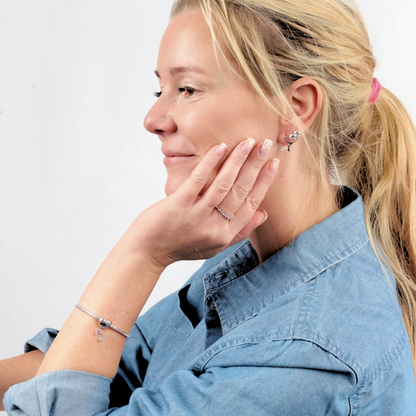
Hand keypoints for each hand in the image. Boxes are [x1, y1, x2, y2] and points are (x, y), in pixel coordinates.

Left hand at [126, 138, 278, 268]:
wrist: (148, 252)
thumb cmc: (181, 247)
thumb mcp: (214, 246)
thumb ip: (239, 232)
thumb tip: (262, 214)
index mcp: (225, 235)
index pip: (251, 204)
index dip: (264, 182)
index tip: (274, 164)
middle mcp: (214, 227)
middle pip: (241, 192)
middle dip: (256, 166)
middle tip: (266, 145)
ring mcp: (196, 215)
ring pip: (223, 184)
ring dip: (237, 161)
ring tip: (248, 142)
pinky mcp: (179, 204)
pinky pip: (198, 180)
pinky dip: (210, 163)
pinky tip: (220, 147)